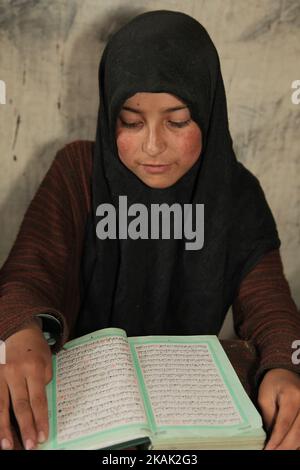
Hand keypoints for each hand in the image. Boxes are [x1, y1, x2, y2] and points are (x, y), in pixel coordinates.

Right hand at [0, 319, 51, 449]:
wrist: (17, 331)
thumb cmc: (35, 348)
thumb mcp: (47, 361)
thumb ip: (43, 382)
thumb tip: (38, 406)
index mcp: (33, 368)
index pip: (38, 400)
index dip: (41, 419)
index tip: (43, 435)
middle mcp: (15, 372)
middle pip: (20, 405)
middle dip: (26, 427)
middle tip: (30, 445)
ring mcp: (1, 374)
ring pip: (2, 406)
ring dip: (5, 428)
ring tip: (8, 445)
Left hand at [258, 368, 299, 449]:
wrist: (286, 373)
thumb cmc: (273, 383)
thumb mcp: (265, 396)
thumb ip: (269, 417)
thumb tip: (271, 438)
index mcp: (292, 397)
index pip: (284, 425)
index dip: (276, 441)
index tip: (268, 450)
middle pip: (297, 434)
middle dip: (284, 447)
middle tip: (272, 454)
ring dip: (292, 447)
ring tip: (279, 452)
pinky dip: (297, 442)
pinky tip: (288, 447)